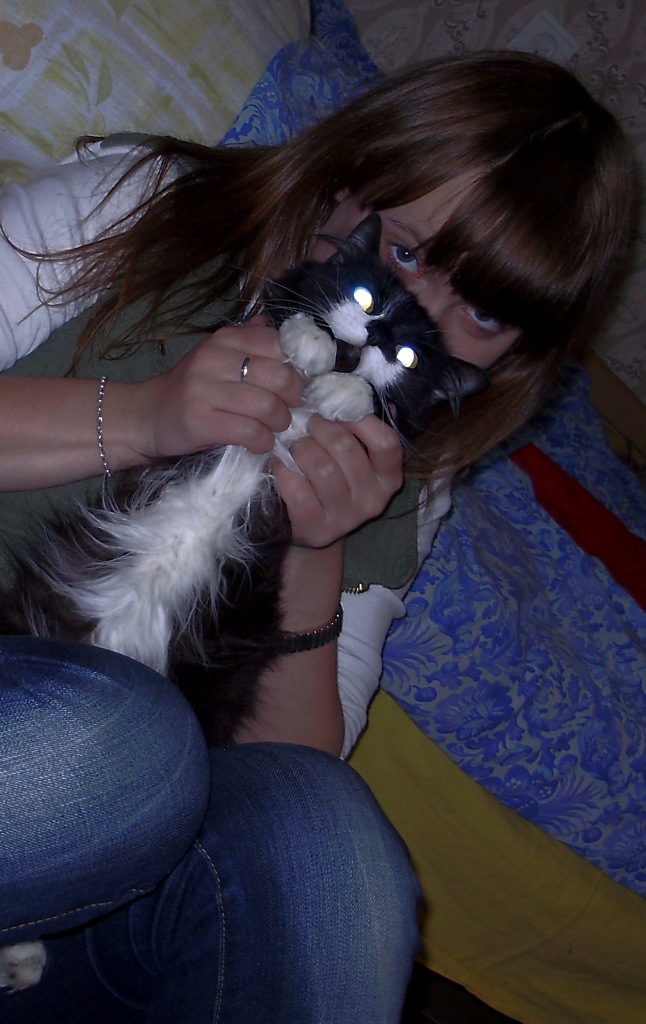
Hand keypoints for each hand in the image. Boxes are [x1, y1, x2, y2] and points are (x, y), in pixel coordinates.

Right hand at [133, 318, 303, 460]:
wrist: (146, 415)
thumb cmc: (191, 389)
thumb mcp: (217, 357)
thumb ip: (248, 342)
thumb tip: (278, 327)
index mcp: (224, 340)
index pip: (278, 344)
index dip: (298, 367)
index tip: (299, 385)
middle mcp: (214, 359)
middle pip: (279, 377)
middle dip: (294, 398)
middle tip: (290, 410)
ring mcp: (204, 390)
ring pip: (267, 406)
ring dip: (280, 423)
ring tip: (274, 428)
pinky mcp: (200, 422)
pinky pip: (249, 432)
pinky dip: (263, 441)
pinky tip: (260, 443)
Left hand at [272, 413, 403, 548]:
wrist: (312, 526)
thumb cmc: (333, 479)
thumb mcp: (352, 457)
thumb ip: (353, 431)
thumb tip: (340, 394)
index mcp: (388, 477)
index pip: (386, 442)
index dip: (360, 421)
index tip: (337, 412)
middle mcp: (373, 499)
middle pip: (346, 450)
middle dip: (320, 429)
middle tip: (306, 423)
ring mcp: (347, 518)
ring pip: (323, 470)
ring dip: (301, 449)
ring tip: (293, 444)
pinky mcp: (319, 529)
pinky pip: (300, 493)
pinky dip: (285, 473)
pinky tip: (279, 465)